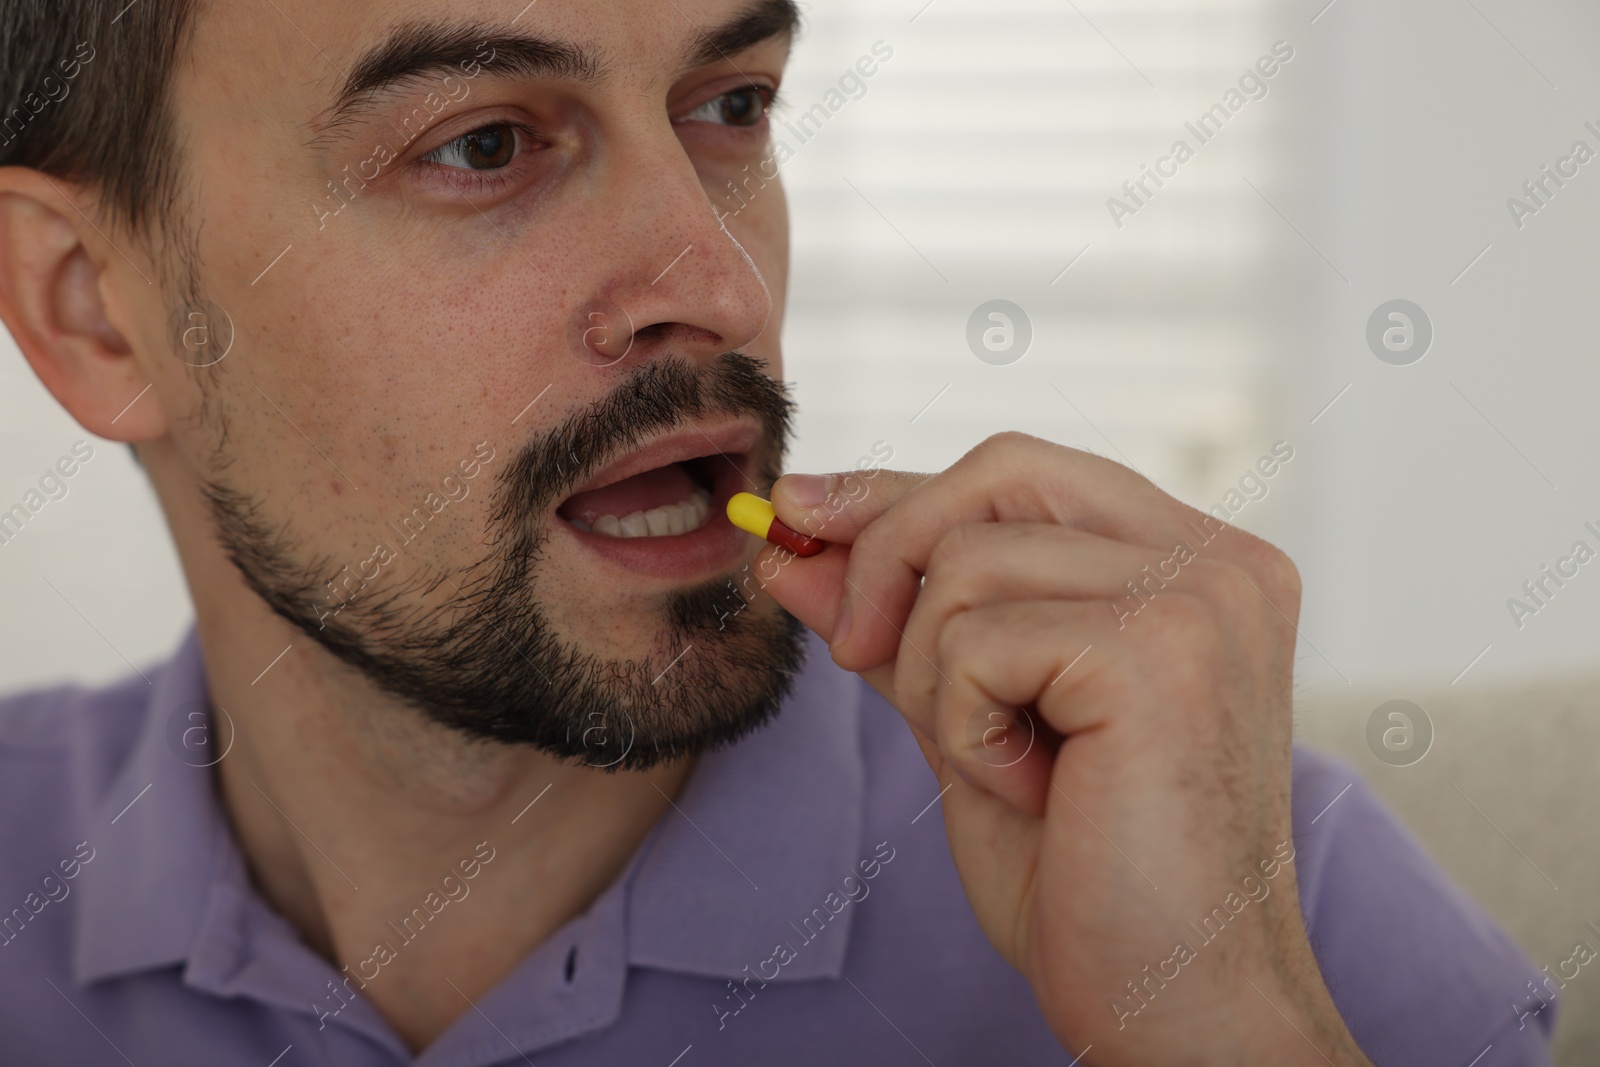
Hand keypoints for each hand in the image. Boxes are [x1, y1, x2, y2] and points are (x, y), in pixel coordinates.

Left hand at [760, 433, 1371, 1065]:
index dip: (901, 493)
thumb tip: (793, 543)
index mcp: (1197, 567)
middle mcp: (1219, 561)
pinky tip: (1032, 791)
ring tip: (1002, 767)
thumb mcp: (972, 720)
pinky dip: (962, 725)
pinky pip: (975, 639)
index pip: (1025, 478)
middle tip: (852, 651)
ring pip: (968, 561)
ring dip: (935, 677)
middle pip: (1000, 474)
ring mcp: (1202, 597)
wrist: (1175, 1008)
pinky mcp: (1160, 648)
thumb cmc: (1090, 877)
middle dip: (890, 551)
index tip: (799, 510)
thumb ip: (901, 623)